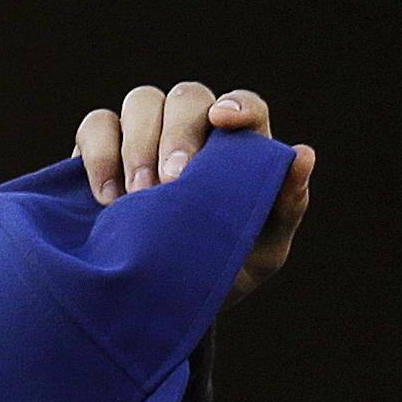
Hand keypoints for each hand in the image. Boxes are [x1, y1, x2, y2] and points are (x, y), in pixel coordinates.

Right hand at [72, 82, 314, 305]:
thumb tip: (305, 154)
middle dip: (178, 135)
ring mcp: (147, 134)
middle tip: (171, 183)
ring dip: (139, 146)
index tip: (222, 122)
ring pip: (141, 102)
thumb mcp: (261, 251)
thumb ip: (286, 206)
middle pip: (188, 98)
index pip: (245, 106)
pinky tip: (108, 200)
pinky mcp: (103, 148)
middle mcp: (193, 130)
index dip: (237, 106)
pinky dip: (100, 156)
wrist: (166, 303)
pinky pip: (97, 126)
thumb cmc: (223, 270)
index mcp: (238, 149)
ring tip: (138, 199)